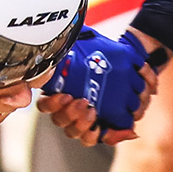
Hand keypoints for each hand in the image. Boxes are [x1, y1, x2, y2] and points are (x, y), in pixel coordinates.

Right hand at [41, 28, 158, 138]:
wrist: (127, 59)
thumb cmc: (100, 51)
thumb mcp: (86, 40)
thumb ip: (70, 37)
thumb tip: (62, 34)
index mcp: (58, 91)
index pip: (46, 106)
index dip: (52, 105)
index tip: (65, 96)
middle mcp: (69, 108)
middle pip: (61, 122)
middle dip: (70, 115)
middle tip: (83, 103)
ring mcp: (85, 119)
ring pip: (77, 133)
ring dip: (84, 127)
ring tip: (94, 113)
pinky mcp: (105, 123)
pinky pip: (104, 137)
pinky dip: (113, 135)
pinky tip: (124, 130)